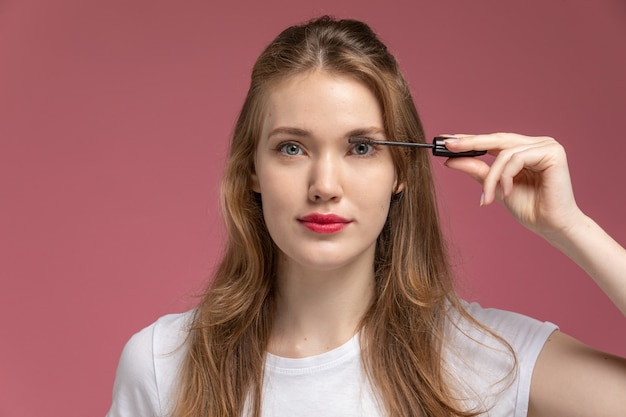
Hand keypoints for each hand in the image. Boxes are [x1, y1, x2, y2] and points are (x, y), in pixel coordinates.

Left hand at [442, 133, 583, 238]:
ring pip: (504, 153)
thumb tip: (451, 159)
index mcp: (525, 149)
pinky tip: (505, 193)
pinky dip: (505, 177)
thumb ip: (478, 171)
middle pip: (497, 139)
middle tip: (448, 146)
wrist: (551, 226)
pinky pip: (516, 159)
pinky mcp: (552, 152)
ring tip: (486, 198)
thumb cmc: (529, 208)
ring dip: (491, 178)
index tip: (445, 141)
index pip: (493, 140)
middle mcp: (536, 143)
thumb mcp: (495, 187)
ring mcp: (546, 145)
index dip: (470, 139)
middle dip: (470, 143)